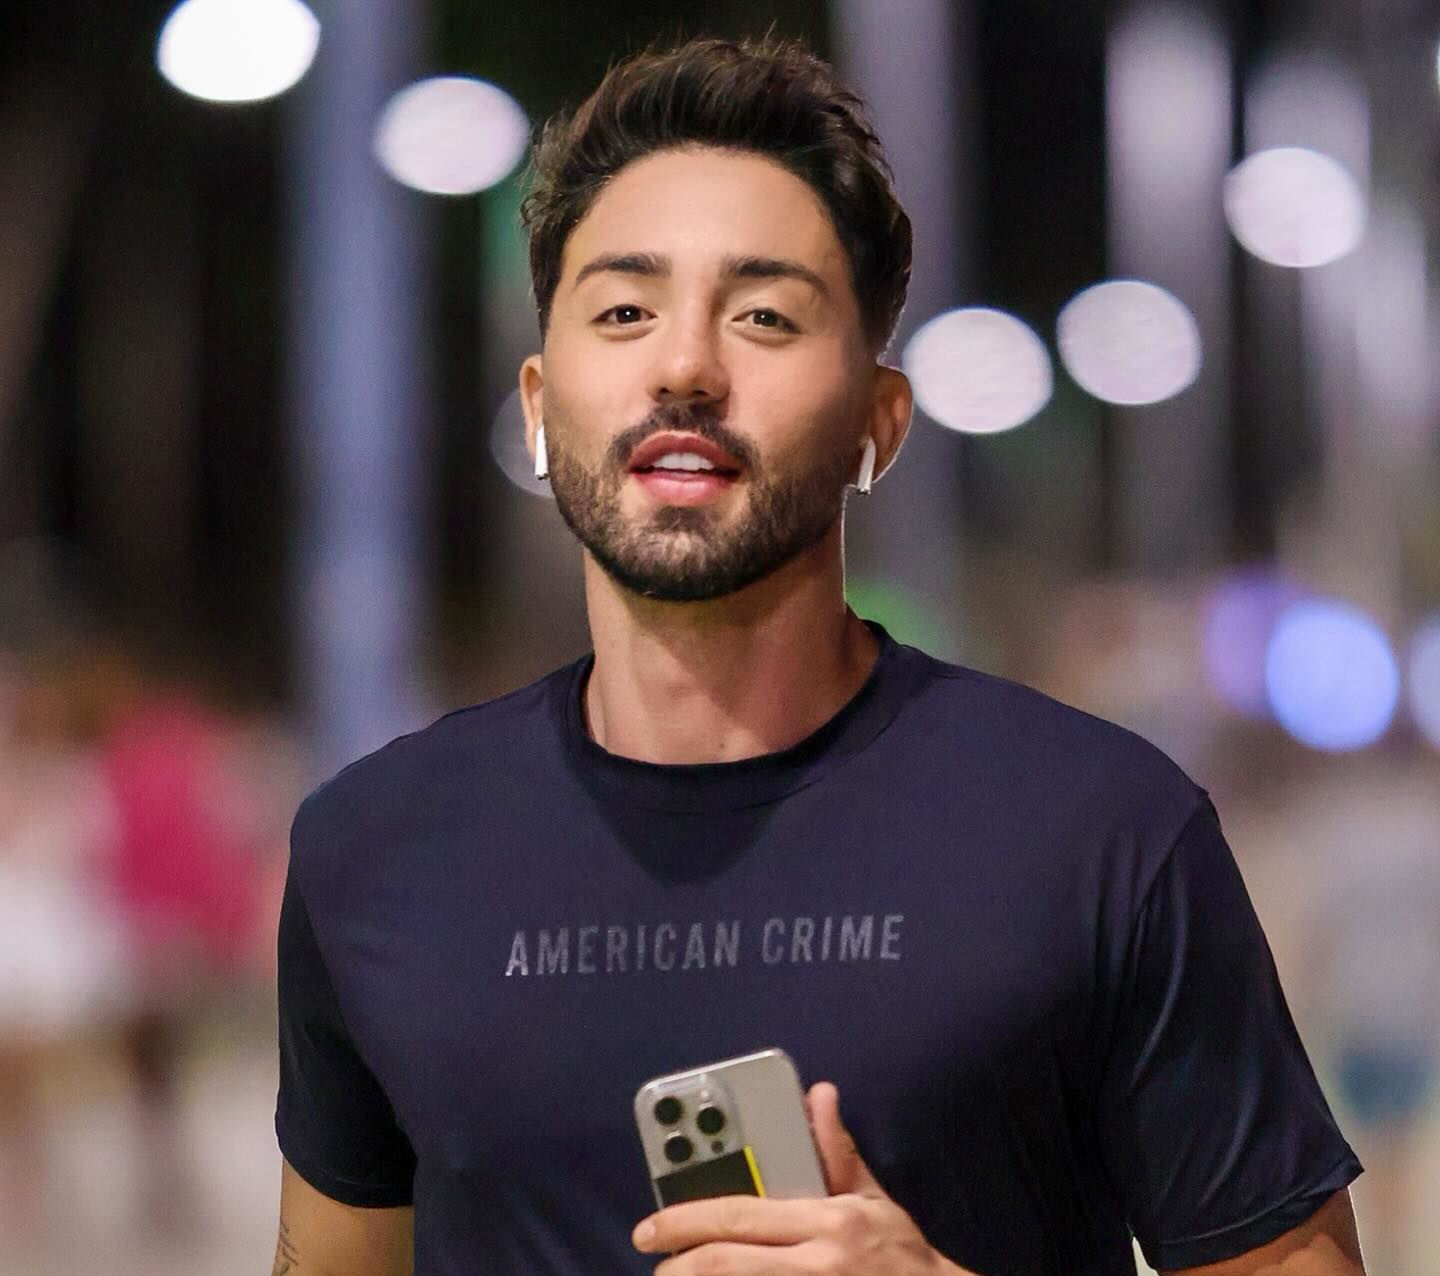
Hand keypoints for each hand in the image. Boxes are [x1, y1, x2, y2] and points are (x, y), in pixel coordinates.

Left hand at [632, 1081, 974, 1274]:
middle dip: (677, 1264)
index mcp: (827, 1221)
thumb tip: (819, 1096)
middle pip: (725, 1263)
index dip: (684, 1219)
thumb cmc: (901, 1257)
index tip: (650, 1228)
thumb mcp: (872, 1201)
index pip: (739, 1215)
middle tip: (655, 1261)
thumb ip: (836, 1153)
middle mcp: (816, 1263)